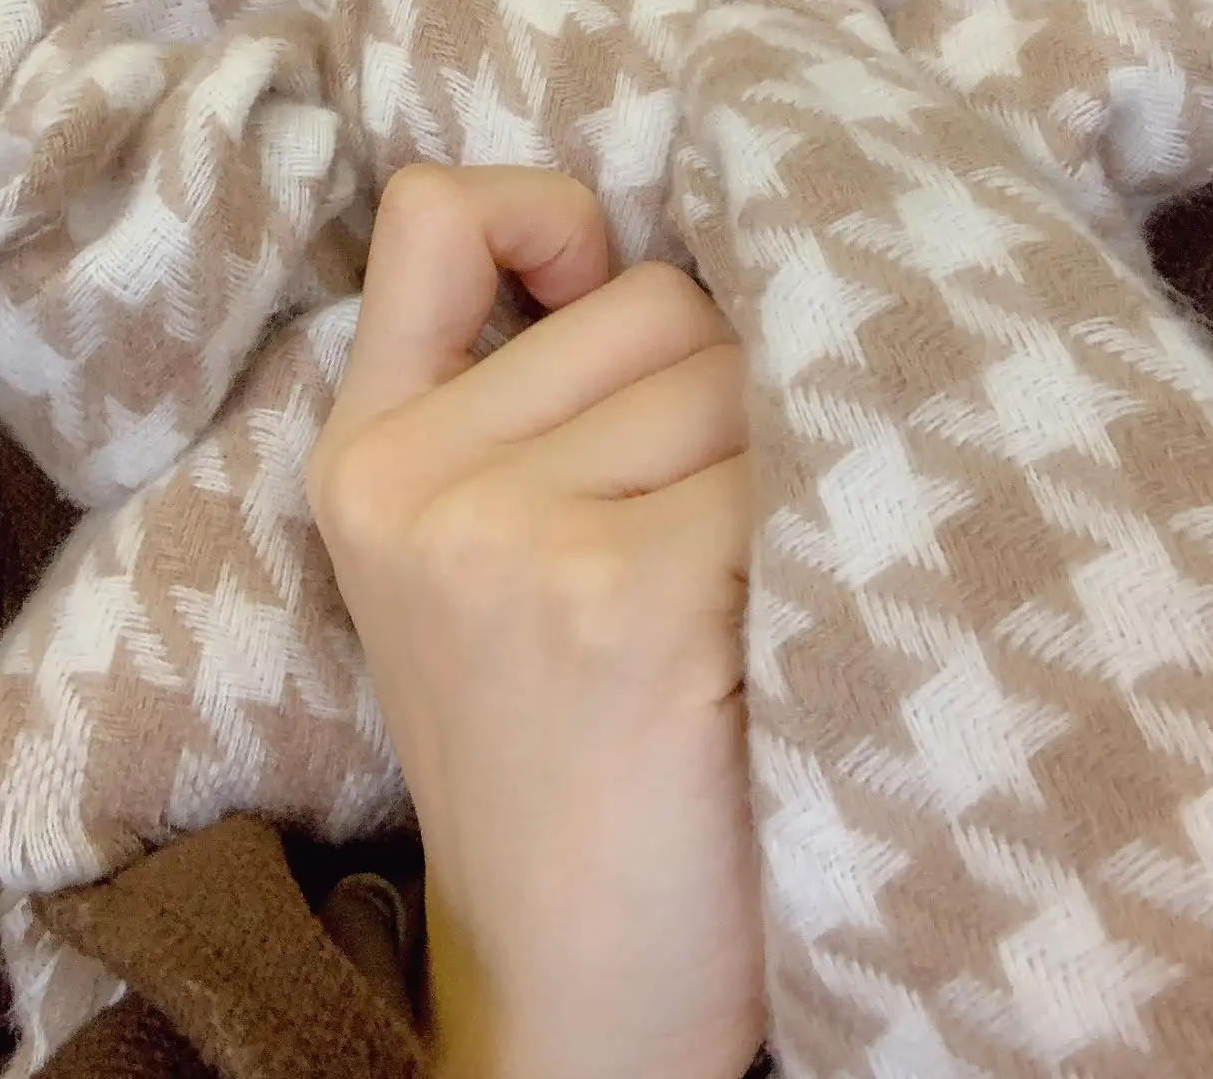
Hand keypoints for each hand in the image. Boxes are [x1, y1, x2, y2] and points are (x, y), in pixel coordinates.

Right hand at [305, 166, 763, 1078]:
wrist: (581, 1000)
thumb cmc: (572, 762)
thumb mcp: (481, 567)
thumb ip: (535, 404)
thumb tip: (702, 245)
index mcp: (369, 459)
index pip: (438, 212)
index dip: (552, 218)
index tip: (606, 297)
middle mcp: (418, 482)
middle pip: (666, 299)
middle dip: (732, 395)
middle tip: (717, 547)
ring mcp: (510, 538)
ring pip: (749, 379)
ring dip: (801, 470)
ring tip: (757, 606)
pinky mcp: (625, 600)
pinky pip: (803, 479)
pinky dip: (843, 544)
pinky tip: (798, 645)